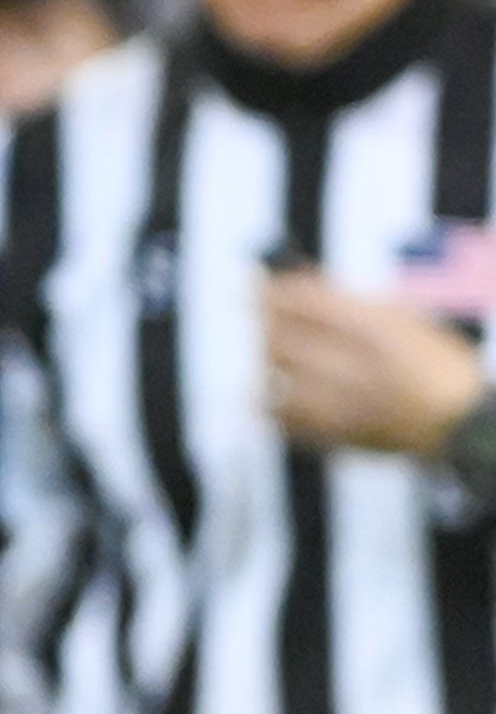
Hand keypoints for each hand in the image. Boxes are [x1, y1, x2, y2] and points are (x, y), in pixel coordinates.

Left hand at [264, 267, 487, 455]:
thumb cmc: (432, 364)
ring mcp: (343, 404)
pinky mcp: (334, 435)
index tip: (253, 286)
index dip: (270, 292)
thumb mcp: (402, 318)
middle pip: (280, 339)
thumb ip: (348, 300)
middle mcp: (356, 365)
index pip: (304, 303)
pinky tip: (277, 395)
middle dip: (267, 327)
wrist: (461, 421)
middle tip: (266, 322)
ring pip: (274, 380)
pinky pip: (280, 418)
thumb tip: (298, 277)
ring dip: (269, 366)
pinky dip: (271, 405)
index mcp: (376, 329)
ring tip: (280, 360)